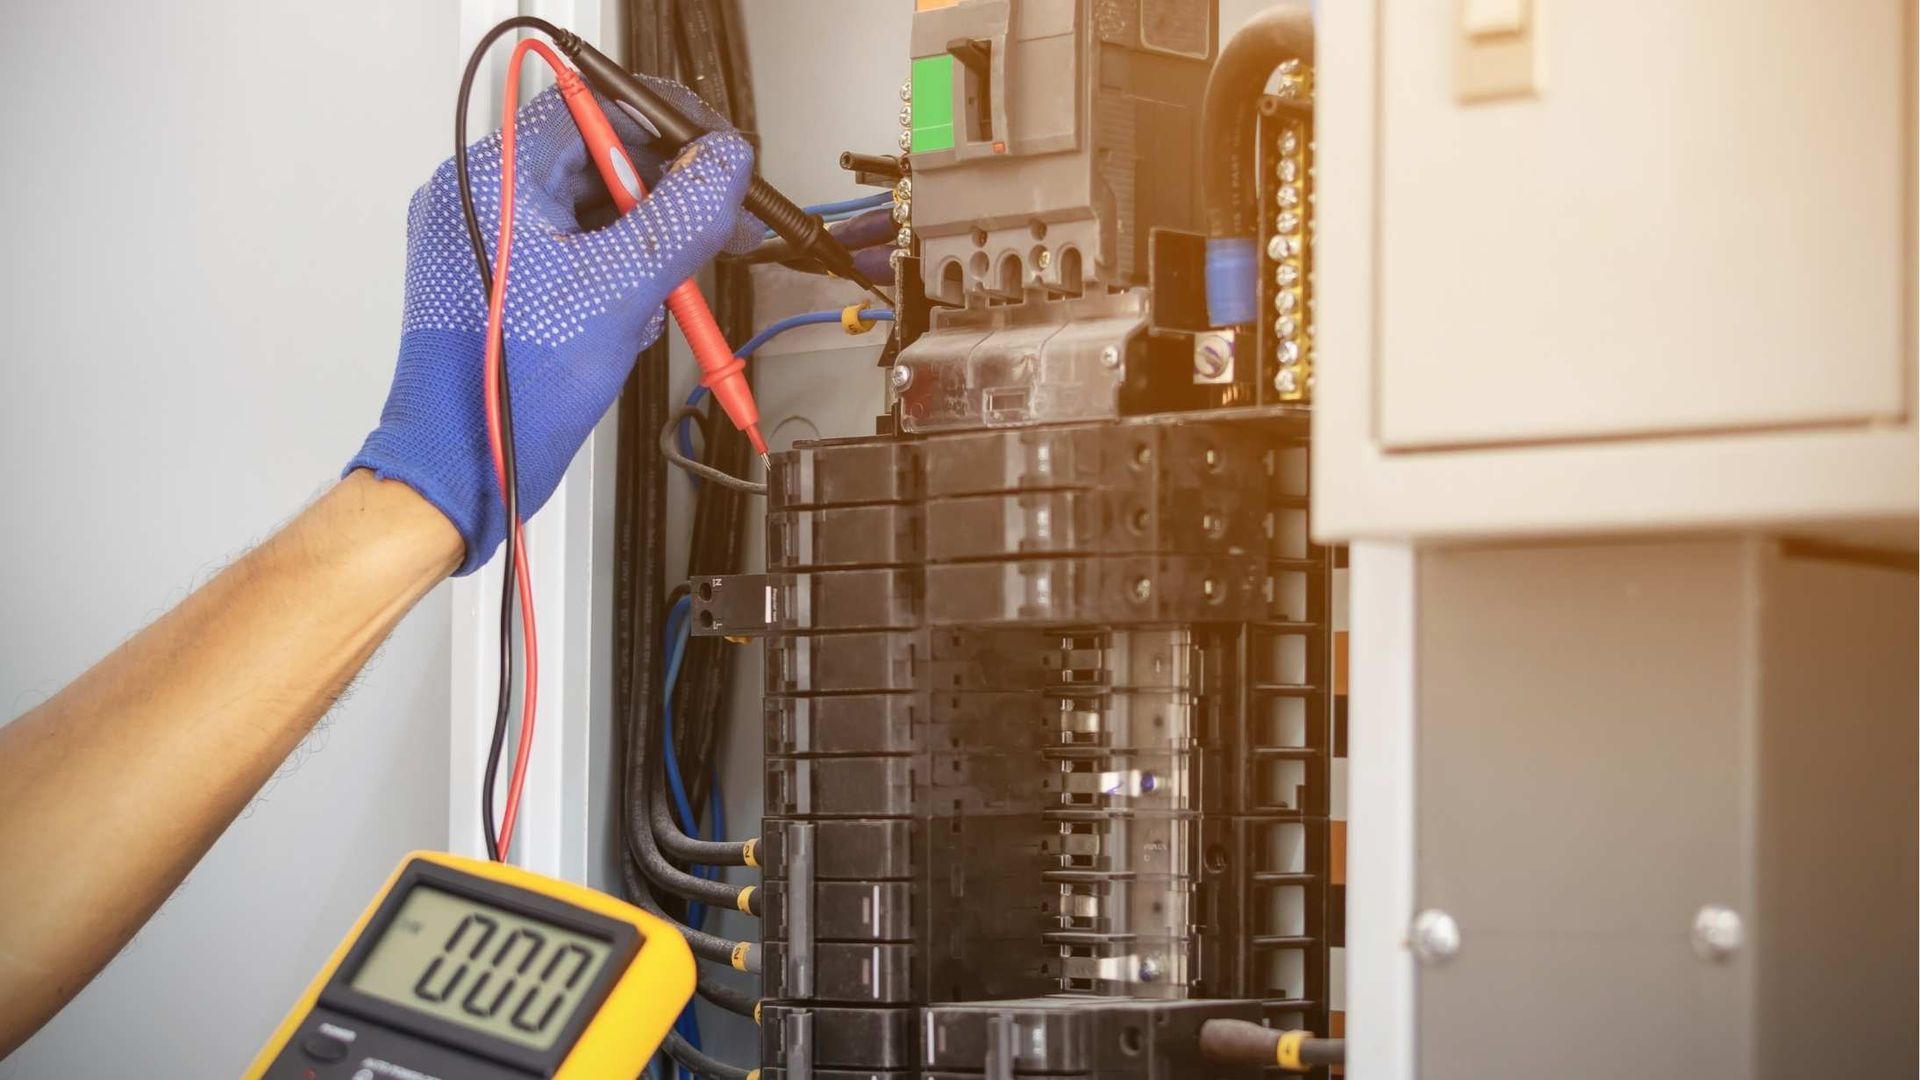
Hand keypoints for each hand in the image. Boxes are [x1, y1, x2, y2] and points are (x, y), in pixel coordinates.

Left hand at [350, 80, 754, 574]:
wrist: (461, 467)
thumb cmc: (511, 389)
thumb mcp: (620, 292)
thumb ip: (683, 217)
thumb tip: (725, 162)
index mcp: (495, 180)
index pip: (591, 107)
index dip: (664, 124)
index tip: (714, 155)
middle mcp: (480, 198)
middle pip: (594, 161)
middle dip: (662, 198)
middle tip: (713, 229)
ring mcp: (485, 242)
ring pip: (588, 211)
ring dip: (641, 245)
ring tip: (661, 295)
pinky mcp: (496, 282)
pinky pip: (571, 252)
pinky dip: (612, 274)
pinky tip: (629, 317)